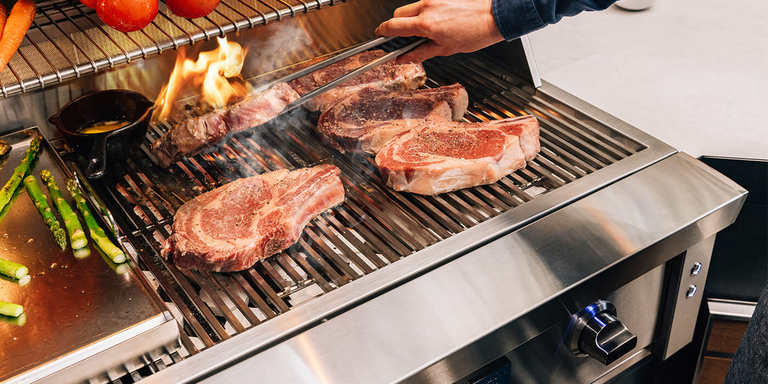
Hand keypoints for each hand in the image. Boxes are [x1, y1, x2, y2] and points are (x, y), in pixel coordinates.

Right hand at [375, 0, 504, 62]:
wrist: (493, 17)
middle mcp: (427, 7)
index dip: (382, 32)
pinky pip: (425, 4)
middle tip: (405, 38)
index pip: (393, 25)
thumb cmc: (474, 33)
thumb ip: (420, 53)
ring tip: (427, 32)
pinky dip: (425, 13)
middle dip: (397, 25)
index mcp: (425, 24)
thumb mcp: (445, 49)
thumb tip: (404, 57)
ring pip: (411, 8)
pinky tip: (438, 23)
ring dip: (412, 19)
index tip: (380, 37)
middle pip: (398, 14)